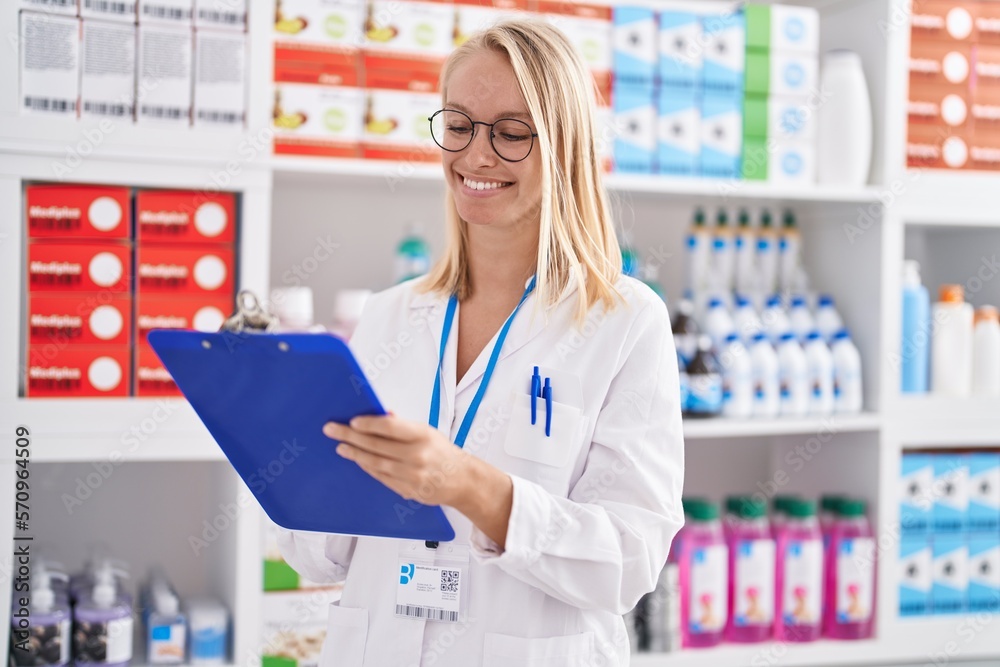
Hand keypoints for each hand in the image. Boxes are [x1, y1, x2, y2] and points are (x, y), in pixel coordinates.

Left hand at [323, 415, 471, 507]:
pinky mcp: (408, 490)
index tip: (352, 421)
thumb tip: (381, 413)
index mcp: (423, 435)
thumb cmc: (442, 452)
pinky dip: (367, 468)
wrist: (462, 480)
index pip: (390, 427)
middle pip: (377, 445)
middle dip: (351, 436)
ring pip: (376, 463)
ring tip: (341, 447)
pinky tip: (358, 460)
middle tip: (333, 430)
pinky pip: (381, 477)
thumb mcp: (427, 432)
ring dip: (355, 454)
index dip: (369, 423)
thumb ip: (402, 425)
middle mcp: (417, 455)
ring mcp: (412, 475)